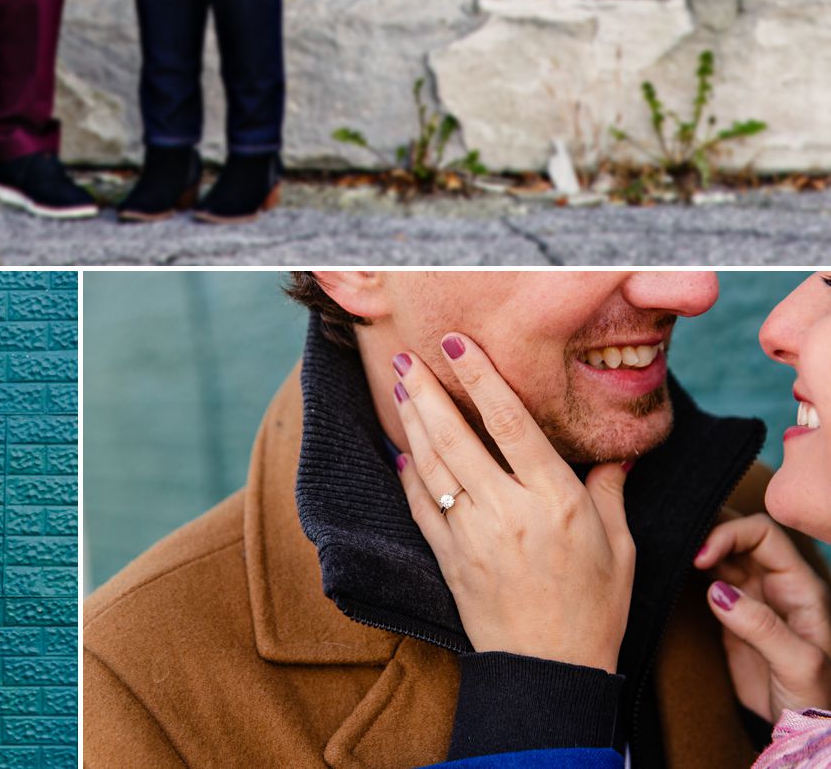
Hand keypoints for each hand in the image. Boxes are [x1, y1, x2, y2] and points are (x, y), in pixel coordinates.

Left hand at [392, 333, 634, 672]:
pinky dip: (408, 475)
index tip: (457, 344)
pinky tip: (401, 451)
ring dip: (413, 422)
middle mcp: (509, 512)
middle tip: (407, 357)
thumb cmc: (594, 611)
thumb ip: (610, 492)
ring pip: (433, 465)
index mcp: (554, 501)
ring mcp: (473, 536)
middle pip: (457, 436)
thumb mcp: (620, 549)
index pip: (511, 423)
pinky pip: (421, 507)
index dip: (481, 377)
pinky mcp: (450, 560)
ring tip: (400, 387)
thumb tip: (619, 453)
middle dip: (428, 391)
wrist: (552, 675)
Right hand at [695, 512, 830, 719]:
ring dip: (701, 549)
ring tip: (676, 553)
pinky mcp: (735, 617)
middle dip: (712, 532)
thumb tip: (718, 592)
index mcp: (800, 586)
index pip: (764, 534)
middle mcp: (777, 584)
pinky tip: (679, 571)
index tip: (702, 555)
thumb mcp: (799, 665)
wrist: (797, 731)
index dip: (731, 534)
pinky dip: (694, 572)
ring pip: (725, 555)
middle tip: (682, 545)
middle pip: (742, 536)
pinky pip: (713, 581)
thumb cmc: (813, 700)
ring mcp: (755, 599)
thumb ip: (763, 627)